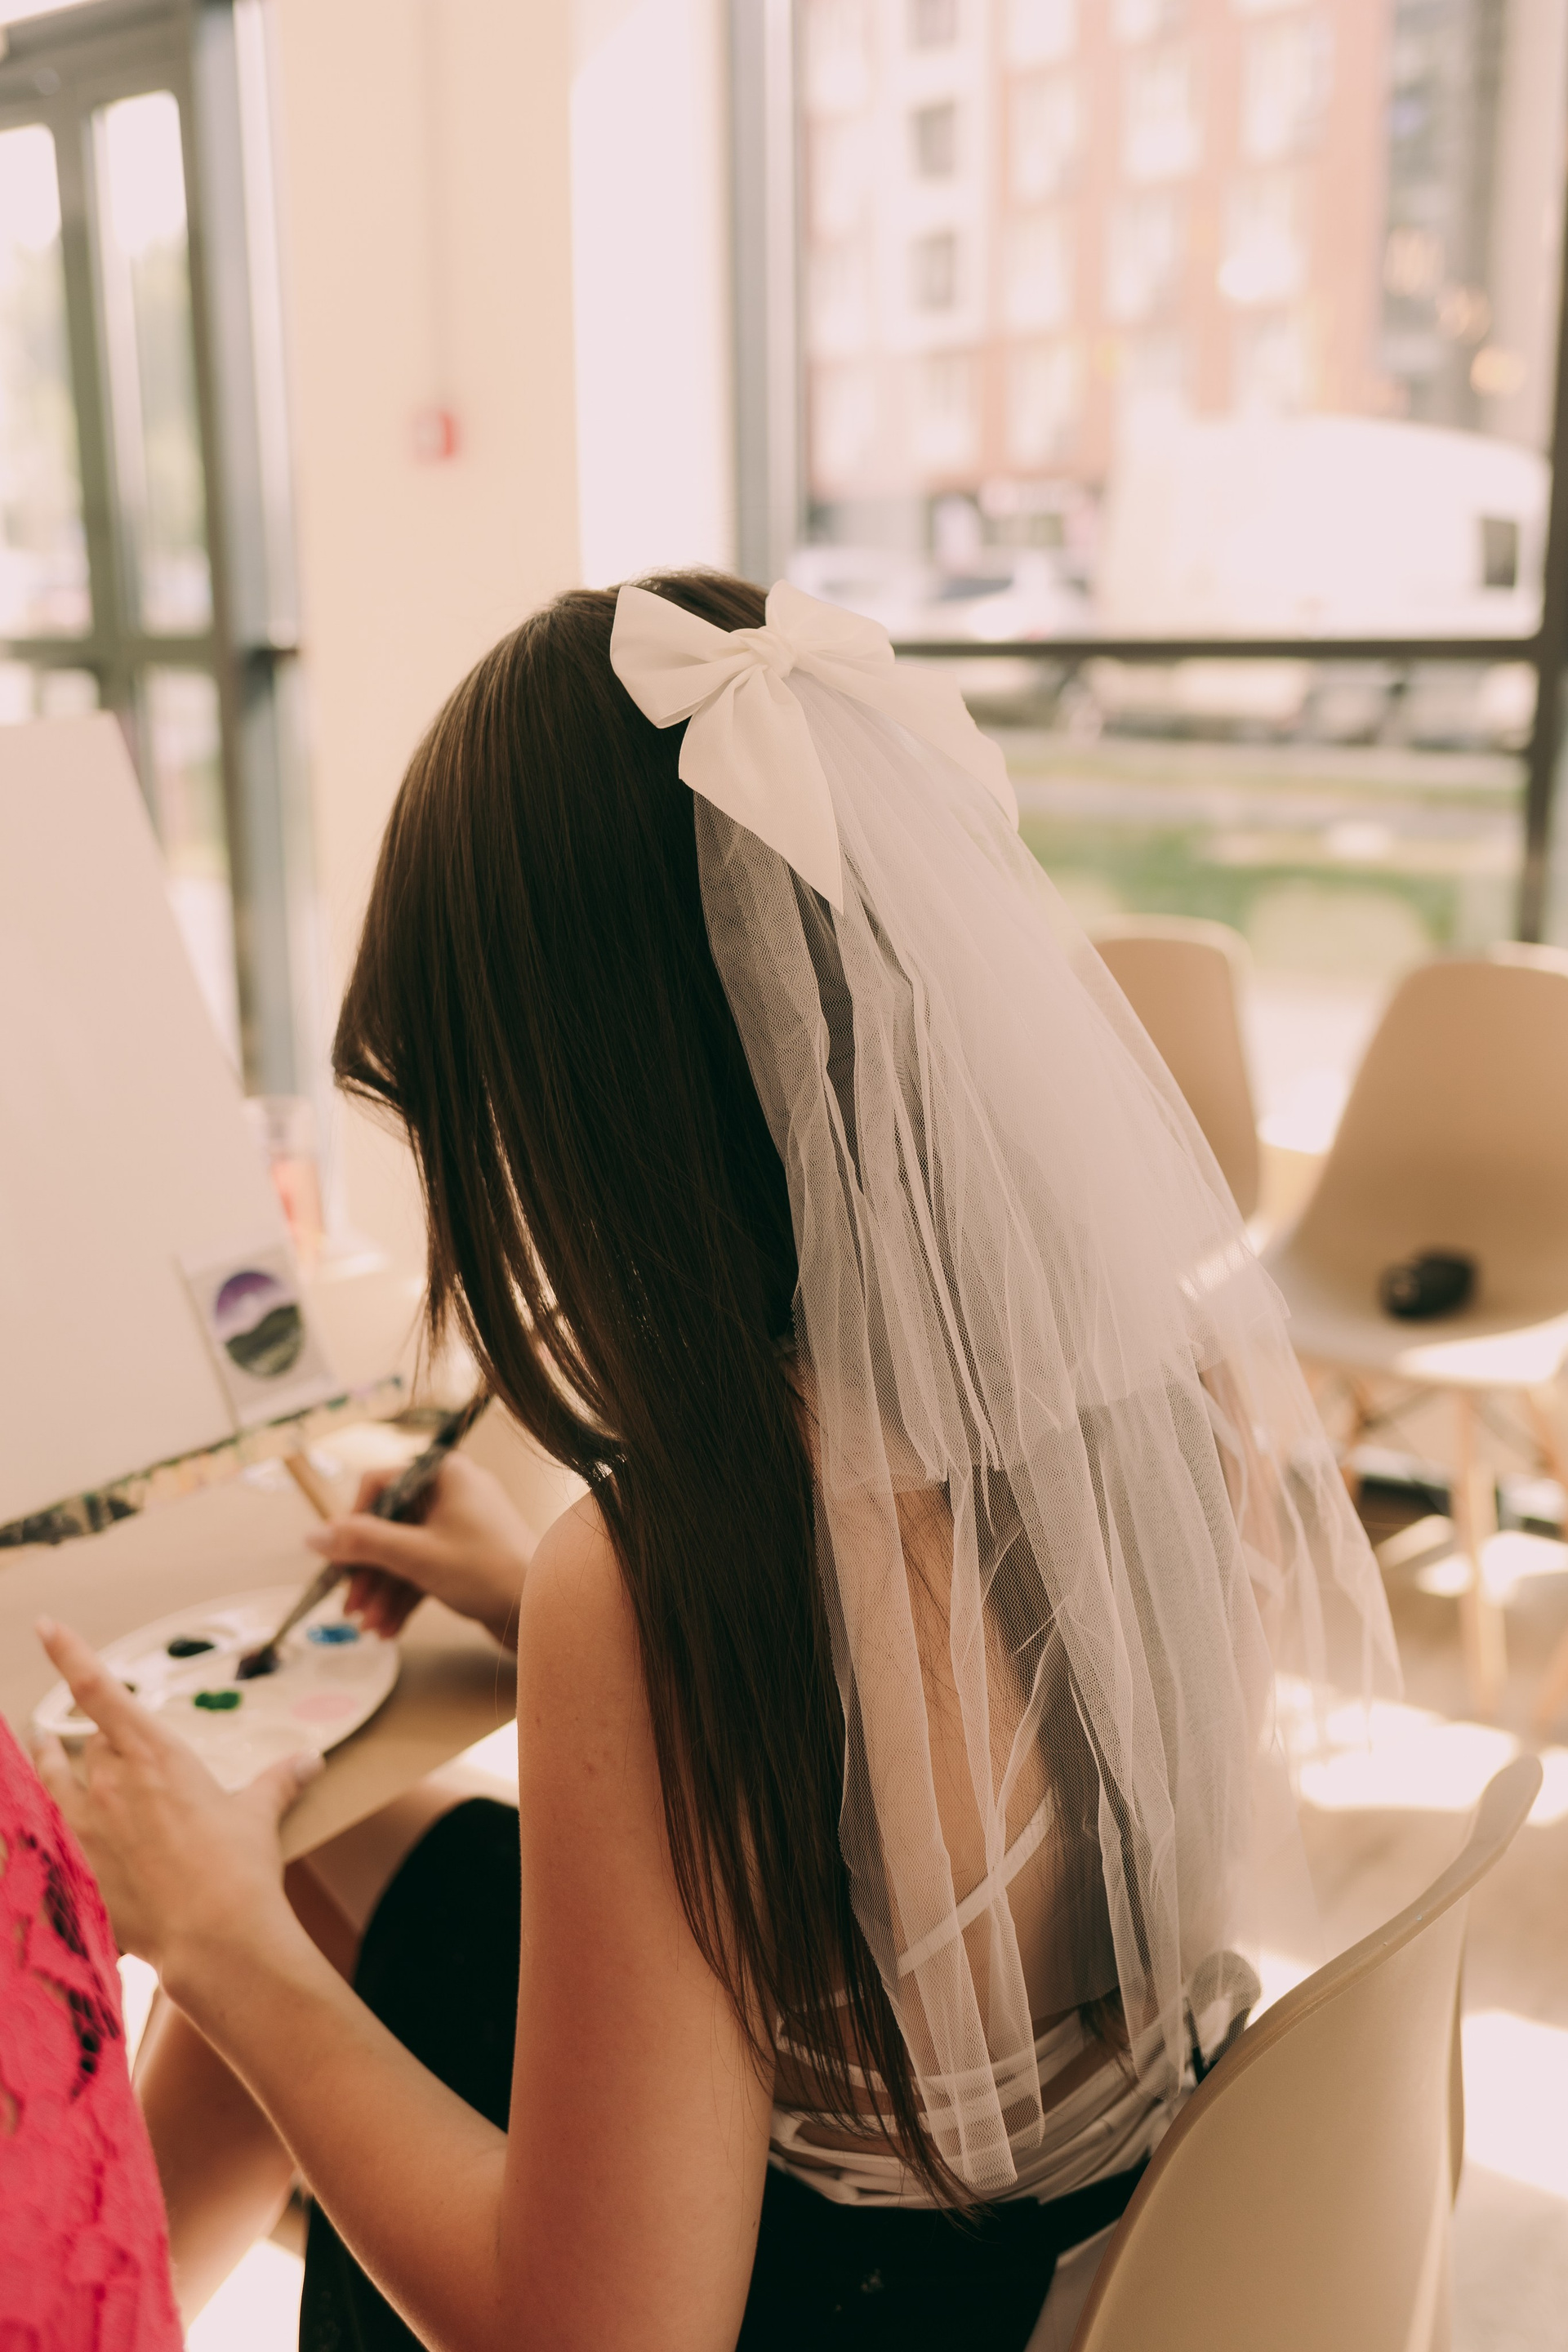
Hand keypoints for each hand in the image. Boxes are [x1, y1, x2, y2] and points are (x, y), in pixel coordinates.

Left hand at [30, 1619, 318, 1979]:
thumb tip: (310, 1760)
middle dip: (95, 1742)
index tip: (45, 1625)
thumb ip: (278, 1781)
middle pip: (86, 1743)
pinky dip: (47, 1819)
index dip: (69, 1652)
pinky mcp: (76, 1867)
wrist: (212, 1937)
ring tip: (42, 1749)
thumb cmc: (238, 1869)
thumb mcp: (259, 1815)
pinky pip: (47, 1830)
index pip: (99, 1689)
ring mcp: (85, 1826)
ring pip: (52, 1779)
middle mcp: (111, 1782)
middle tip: (100, 1743)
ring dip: (49, 1762)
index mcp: (156, 1755)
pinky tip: (44, 1826)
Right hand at [304, 1455, 535, 1650]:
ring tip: (369, 1628)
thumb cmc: (488, 1570)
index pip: (379, 1485)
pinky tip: (389, 1629)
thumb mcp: (415, 1555)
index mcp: (444, 1473)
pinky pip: (424, 1569)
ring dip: (383, 1591)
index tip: (338, 1559)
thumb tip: (312, 1535)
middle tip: (348, 1607)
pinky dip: (405, 1596)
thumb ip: (362, 1543)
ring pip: (405, 1552)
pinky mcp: (467, 1556)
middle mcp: (453, 1492)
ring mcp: (461, 1525)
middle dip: (367, 1570)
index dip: (352, 1522)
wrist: (543, 1609)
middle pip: (389, 1524)